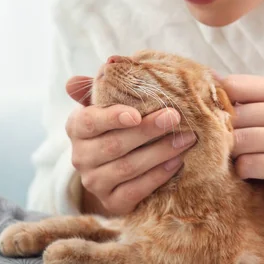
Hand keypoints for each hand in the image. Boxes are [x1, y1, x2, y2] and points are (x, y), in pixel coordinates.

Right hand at [65, 76, 196, 215]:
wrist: (117, 170)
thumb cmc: (118, 125)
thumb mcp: (110, 103)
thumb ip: (108, 83)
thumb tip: (110, 60)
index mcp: (77, 127)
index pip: (90, 121)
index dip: (112, 117)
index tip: (136, 113)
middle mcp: (80, 157)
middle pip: (115, 145)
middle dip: (148, 131)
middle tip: (175, 117)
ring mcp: (94, 182)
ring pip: (128, 168)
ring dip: (160, 152)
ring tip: (186, 140)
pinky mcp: (111, 203)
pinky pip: (136, 190)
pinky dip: (158, 176)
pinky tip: (177, 163)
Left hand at [220, 75, 263, 230]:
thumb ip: (241, 102)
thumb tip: (207, 76)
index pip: (235, 85)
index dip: (216, 105)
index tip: (214, 122)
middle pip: (236, 114)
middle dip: (224, 135)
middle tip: (228, 150)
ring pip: (241, 140)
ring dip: (233, 156)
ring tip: (242, 162)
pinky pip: (249, 164)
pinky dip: (243, 172)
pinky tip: (253, 176)